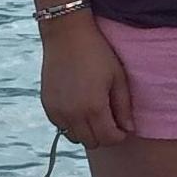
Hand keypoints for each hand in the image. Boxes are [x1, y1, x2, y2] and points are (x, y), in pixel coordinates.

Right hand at [39, 15, 132, 144]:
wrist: (66, 34)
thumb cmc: (97, 53)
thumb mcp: (117, 76)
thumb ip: (123, 106)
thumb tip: (129, 129)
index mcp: (94, 107)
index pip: (108, 139)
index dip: (119, 136)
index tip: (122, 127)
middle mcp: (73, 114)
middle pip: (91, 142)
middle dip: (103, 135)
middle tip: (110, 120)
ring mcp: (58, 111)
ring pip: (74, 138)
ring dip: (86, 131)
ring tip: (93, 113)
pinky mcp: (48, 106)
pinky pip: (61, 127)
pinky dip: (71, 124)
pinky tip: (78, 107)